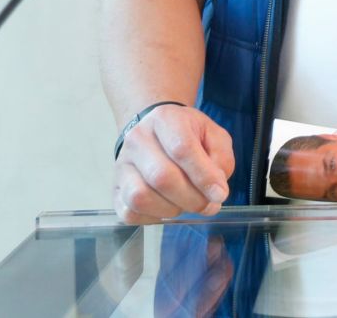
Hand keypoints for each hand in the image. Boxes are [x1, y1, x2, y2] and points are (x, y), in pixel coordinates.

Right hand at [112, 103, 235, 223]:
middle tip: (208, 204)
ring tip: (186, 203)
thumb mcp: (213, 135)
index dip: (204, 176)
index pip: (181, 149)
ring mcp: (122, 165)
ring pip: (141, 197)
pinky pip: (130, 213)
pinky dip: (153, 218)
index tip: (220, 194)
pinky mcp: (115, 189)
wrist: (154, 131)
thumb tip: (216, 191)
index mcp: (165, 119)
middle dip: (192, 198)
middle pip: (162, 177)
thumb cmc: (188, 134)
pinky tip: (167, 207)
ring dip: (172, 209)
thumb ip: (221, 158)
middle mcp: (137, 139)